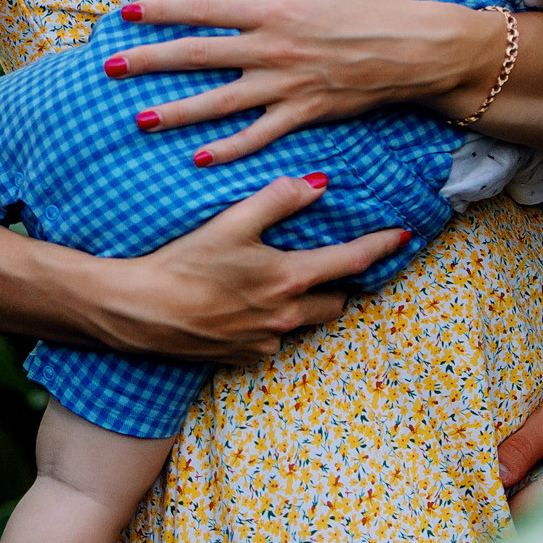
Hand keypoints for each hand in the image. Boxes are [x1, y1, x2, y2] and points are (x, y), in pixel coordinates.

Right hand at [86, 172, 408, 363]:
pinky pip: (272, 341)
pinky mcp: (241, 357)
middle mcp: (285, 317)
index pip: (352, 261)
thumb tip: (319, 184)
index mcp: (289, 279)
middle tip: (340, 264)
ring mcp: (264, 342)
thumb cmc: (184, 262)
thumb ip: (279, 199)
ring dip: (306, 304)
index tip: (404, 236)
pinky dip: (272, 323)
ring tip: (291, 283)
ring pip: (304, 322)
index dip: (381, 246)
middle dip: (343, 284)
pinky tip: (249, 306)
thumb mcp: (232, 221)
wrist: (138, 312)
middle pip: (335, 301)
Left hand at [109, 0, 488, 160]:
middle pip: (198, 54)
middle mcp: (271, 47)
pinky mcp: (304, 112)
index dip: (163, 11)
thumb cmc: (368, 9)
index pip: (204, 9)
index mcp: (272, 10)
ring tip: (141, 120)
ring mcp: (285, 83)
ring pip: (219, 101)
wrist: (416, 48)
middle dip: (150, 61)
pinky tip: (199, 157)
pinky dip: (229, 148)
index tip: (127, 13)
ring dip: (177, 111)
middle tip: (110, 67)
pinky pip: (258, 135)